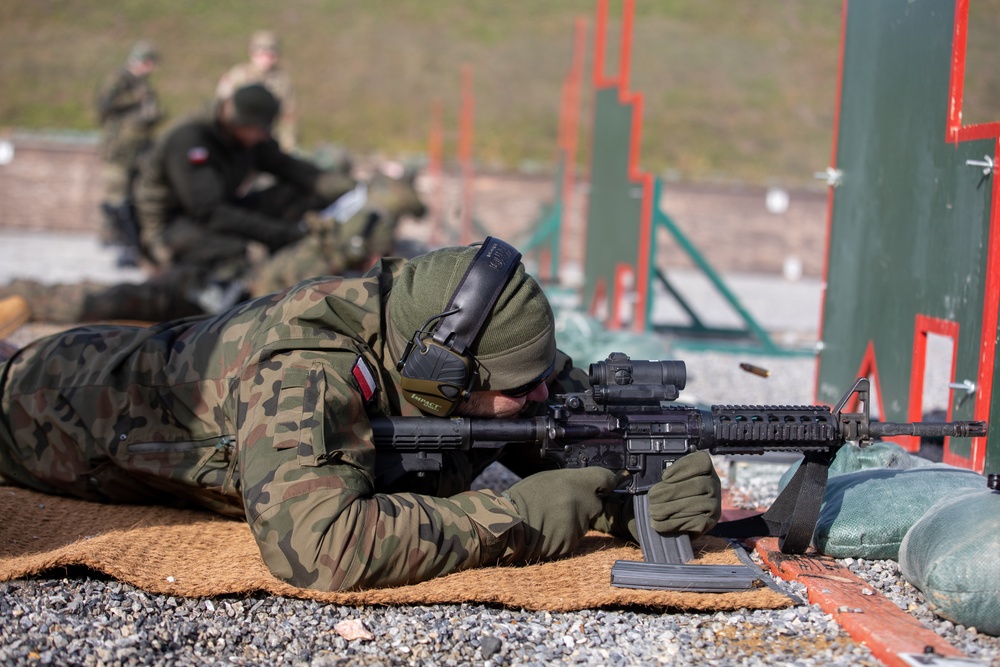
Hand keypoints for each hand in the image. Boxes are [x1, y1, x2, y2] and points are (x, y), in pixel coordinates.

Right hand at [504, 467, 618, 561]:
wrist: (509, 524)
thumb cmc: (525, 498)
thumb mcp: (549, 478)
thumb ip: (573, 481)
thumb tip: (589, 485)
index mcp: (576, 483)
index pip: (606, 478)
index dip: (608, 481)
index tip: (609, 483)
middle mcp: (581, 503)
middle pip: (597, 504)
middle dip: (587, 505)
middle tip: (565, 503)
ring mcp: (578, 525)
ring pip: (585, 522)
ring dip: (574, 520)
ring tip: (551, 516)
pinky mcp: (571, 542)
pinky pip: (574, 536)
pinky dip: (565, 534)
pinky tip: (550, 529)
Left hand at [647, 451, 721, 535]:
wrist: (679, 518)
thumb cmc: (672, 493)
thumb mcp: (671, 480)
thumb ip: (667, 475)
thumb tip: (651, 474)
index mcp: (705, 469)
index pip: (701, 462)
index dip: (683, 468)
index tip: (664, 476)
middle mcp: (714, 484)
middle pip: (698, 485)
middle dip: (671, 492)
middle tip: (652, 498)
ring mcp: (714, 504)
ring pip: (695, 504)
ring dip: (670, 508)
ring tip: (653, 511)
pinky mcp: (709, 522)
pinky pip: (693, 522)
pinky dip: (673, 523)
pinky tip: (659, 523)